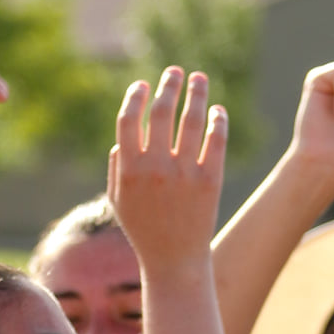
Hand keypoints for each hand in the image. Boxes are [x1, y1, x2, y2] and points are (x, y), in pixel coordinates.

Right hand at [107, 67, 226, 273]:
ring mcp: (183, 174)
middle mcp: (155, 168)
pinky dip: (218, 120)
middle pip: (161, 112)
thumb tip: (122, 137)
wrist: (175, 262)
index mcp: (129, 171)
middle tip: (176, 72)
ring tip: (199, 80)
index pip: (128, 120)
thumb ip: (115, 167)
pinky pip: (216, 140)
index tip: (143, 85)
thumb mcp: (118, 202)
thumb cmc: (144, 230)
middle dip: (169, 85)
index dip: (135, 97)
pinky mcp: (210, 180)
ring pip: (192, 119)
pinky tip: (217, 111)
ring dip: (196, 93)